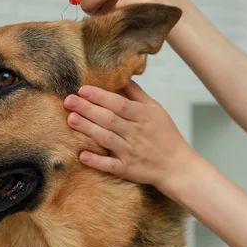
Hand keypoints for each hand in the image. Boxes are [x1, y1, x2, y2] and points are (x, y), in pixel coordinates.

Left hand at [63, 79, 195, 190]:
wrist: (178, 166)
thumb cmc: (166, 135)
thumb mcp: (156, 110)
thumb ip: (138, 94)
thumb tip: (123, 77)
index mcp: (143, 116)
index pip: (118, 103)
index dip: (100, 96)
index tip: (82, 89)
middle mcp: (136, 133)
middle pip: (109, 119)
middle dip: (87, 109)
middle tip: (68, 101)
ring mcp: (131, 152)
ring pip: (106, 139)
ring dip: (88, 129)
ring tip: (71, 119)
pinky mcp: (128, 169)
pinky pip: (110, 166)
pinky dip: (96, 161)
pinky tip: (82, 155)